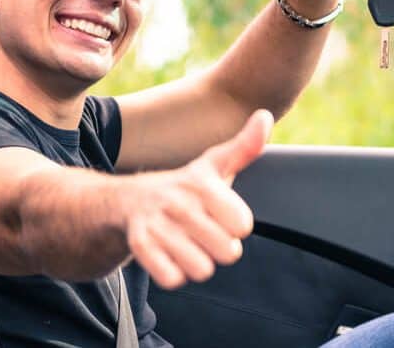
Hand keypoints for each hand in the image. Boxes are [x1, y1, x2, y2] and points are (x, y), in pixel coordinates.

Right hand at [121, 110, 272, 288]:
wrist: (128, 198)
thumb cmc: (185, 187)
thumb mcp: (215, 165)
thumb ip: (245, 146)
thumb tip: (265, 115)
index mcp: (203, 183)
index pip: (243, 225)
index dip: (236, 225)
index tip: (221, 214)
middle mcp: (180, 202)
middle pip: (228, 252)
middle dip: (220, 247)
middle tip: (204, 232)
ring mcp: (158, 223)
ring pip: (202, 270)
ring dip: (198, 263)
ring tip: (188, 244)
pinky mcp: (139, 245)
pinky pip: (173, 279)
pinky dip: (174, 273)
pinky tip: (169, 255)